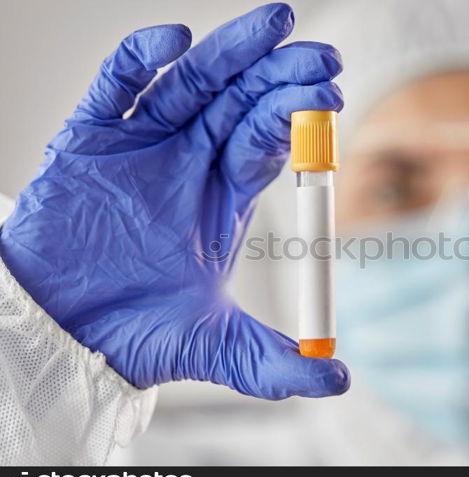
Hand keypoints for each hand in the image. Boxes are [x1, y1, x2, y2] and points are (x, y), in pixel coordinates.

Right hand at [0, 3, 348, 398]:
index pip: (268, 140)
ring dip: (231, 52)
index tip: (332, 94)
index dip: (298, 117)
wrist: (62, 333)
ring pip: (189, 82)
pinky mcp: (88, 141)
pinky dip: (137, 61)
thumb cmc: (135, 333)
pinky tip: (173, 41)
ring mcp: (140, 146)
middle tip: (320, 55)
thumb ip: (273, 362)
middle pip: (240, 101)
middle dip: (279, 76)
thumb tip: (340, 382)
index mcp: (223, 197)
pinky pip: (115, 89)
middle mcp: (188, 162)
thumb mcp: (215, 347)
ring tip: (276, 23)